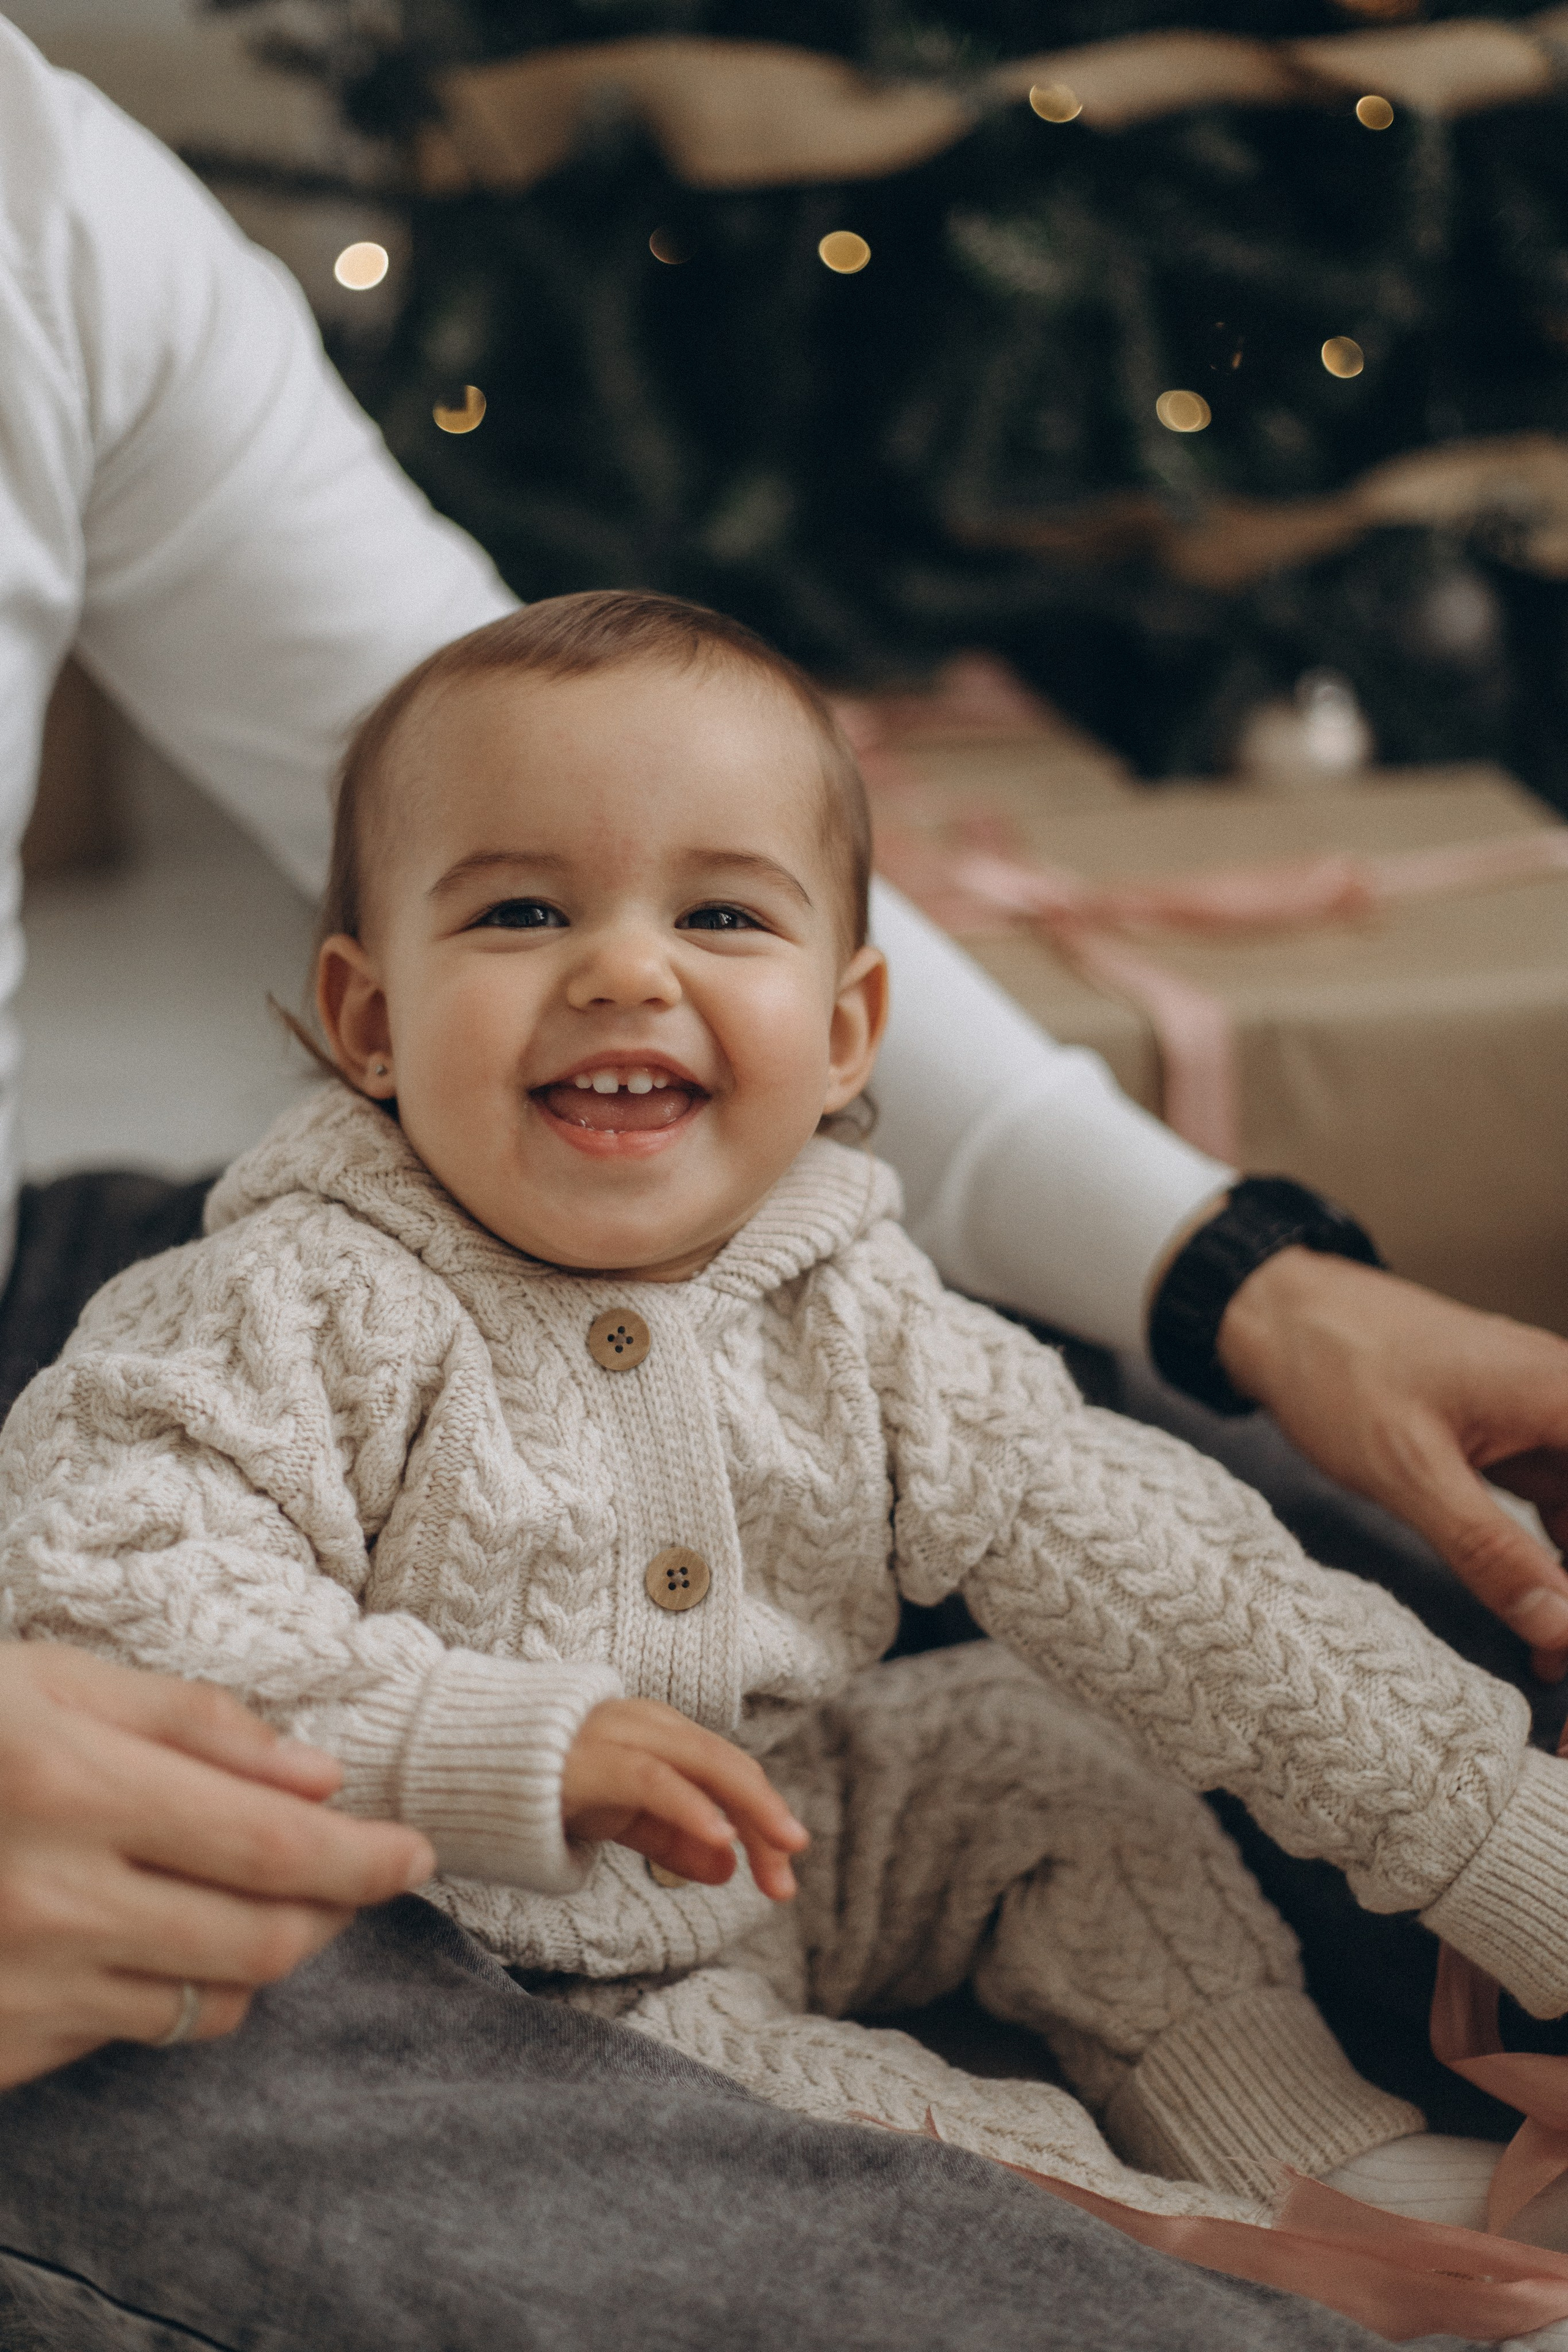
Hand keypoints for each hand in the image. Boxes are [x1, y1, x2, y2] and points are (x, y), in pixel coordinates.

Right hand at [0, 1644, 433, 2088]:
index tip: (415, 1852)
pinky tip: (154, 1936)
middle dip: (333, 1911)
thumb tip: (318, 1772)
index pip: (272, 1844)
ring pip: (212, 2002)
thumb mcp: (50, 1682)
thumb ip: (191, 1724)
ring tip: (261, 1899)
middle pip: (261, 1939)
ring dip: (265, 1955)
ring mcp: (21, 1987)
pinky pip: (133, 2033)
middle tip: (359, 1874)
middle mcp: (52, 1902)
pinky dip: (177, 1991)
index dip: (364, 1856)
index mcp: (71, 1789)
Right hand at [561, 1698, 807, 1899]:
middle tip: (790, 1875)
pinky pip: (651, 1779)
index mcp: (659, 1734)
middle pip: (726, 1767)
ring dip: (746, 1808)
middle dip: (765, 1819)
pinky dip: (690, 1805)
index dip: (763, 1819)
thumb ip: (671, 1837)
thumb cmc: (543, 1787)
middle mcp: (646, 1725)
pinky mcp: (586, 1760)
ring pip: (701, 1763)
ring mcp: (616, 1735)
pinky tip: (720, 1837)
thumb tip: (727, 1867)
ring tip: (778, 1852)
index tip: (786, 1873)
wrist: (462, 1767)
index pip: (727, 1772)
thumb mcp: (619, 1817)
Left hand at [1217, 1250, 1567, 1676]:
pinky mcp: (1511, 1436)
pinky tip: (1535, 1614)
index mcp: (1565, 1397)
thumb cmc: (1337, 1367)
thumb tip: (1561, 1627)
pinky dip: (1549, 1562)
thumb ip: (1489, 1551)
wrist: (1279, 1312)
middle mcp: (1567, 1403)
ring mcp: (1543, 1419)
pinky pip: (1558, 1507)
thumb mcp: (1410, 1471)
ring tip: (1552, 1662)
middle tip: (1561, 1663)